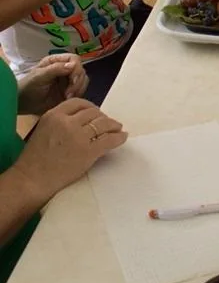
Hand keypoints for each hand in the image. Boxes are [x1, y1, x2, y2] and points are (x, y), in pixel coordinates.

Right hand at [11, 98, 126, 206]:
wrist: (31, 179)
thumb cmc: (35, 159)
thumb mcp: (44, 130)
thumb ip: (60, 121)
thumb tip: (81, 120)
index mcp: (54, 115)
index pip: (78, 103)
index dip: (91, 107)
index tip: (96, 113)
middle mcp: (67, 122)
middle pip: (93, 112)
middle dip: (103, 117)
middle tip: (108, 123)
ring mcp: (78, 136)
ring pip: (103, 124)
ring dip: (113, 125)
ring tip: (118, 128)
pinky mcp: (88, 151)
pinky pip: (109, 140)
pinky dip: (118, 138)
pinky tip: (122, 137)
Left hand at [18, 54, 87, 115]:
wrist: (23, 104)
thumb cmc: (28, 87)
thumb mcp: (39, 76)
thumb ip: (55, 69)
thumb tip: (73, 65)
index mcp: (56, 61)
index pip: (74, 59)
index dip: (76, 68)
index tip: (72, 80)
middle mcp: (64, 68)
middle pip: (81, 70)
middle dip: (77, 81)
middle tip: (68, 93)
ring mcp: (67, 80)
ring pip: (83, 80)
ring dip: (78, 88)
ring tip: (67, 97)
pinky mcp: (70, 91)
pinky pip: (81, 90)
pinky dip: (78, 94)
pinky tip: (68, 100)